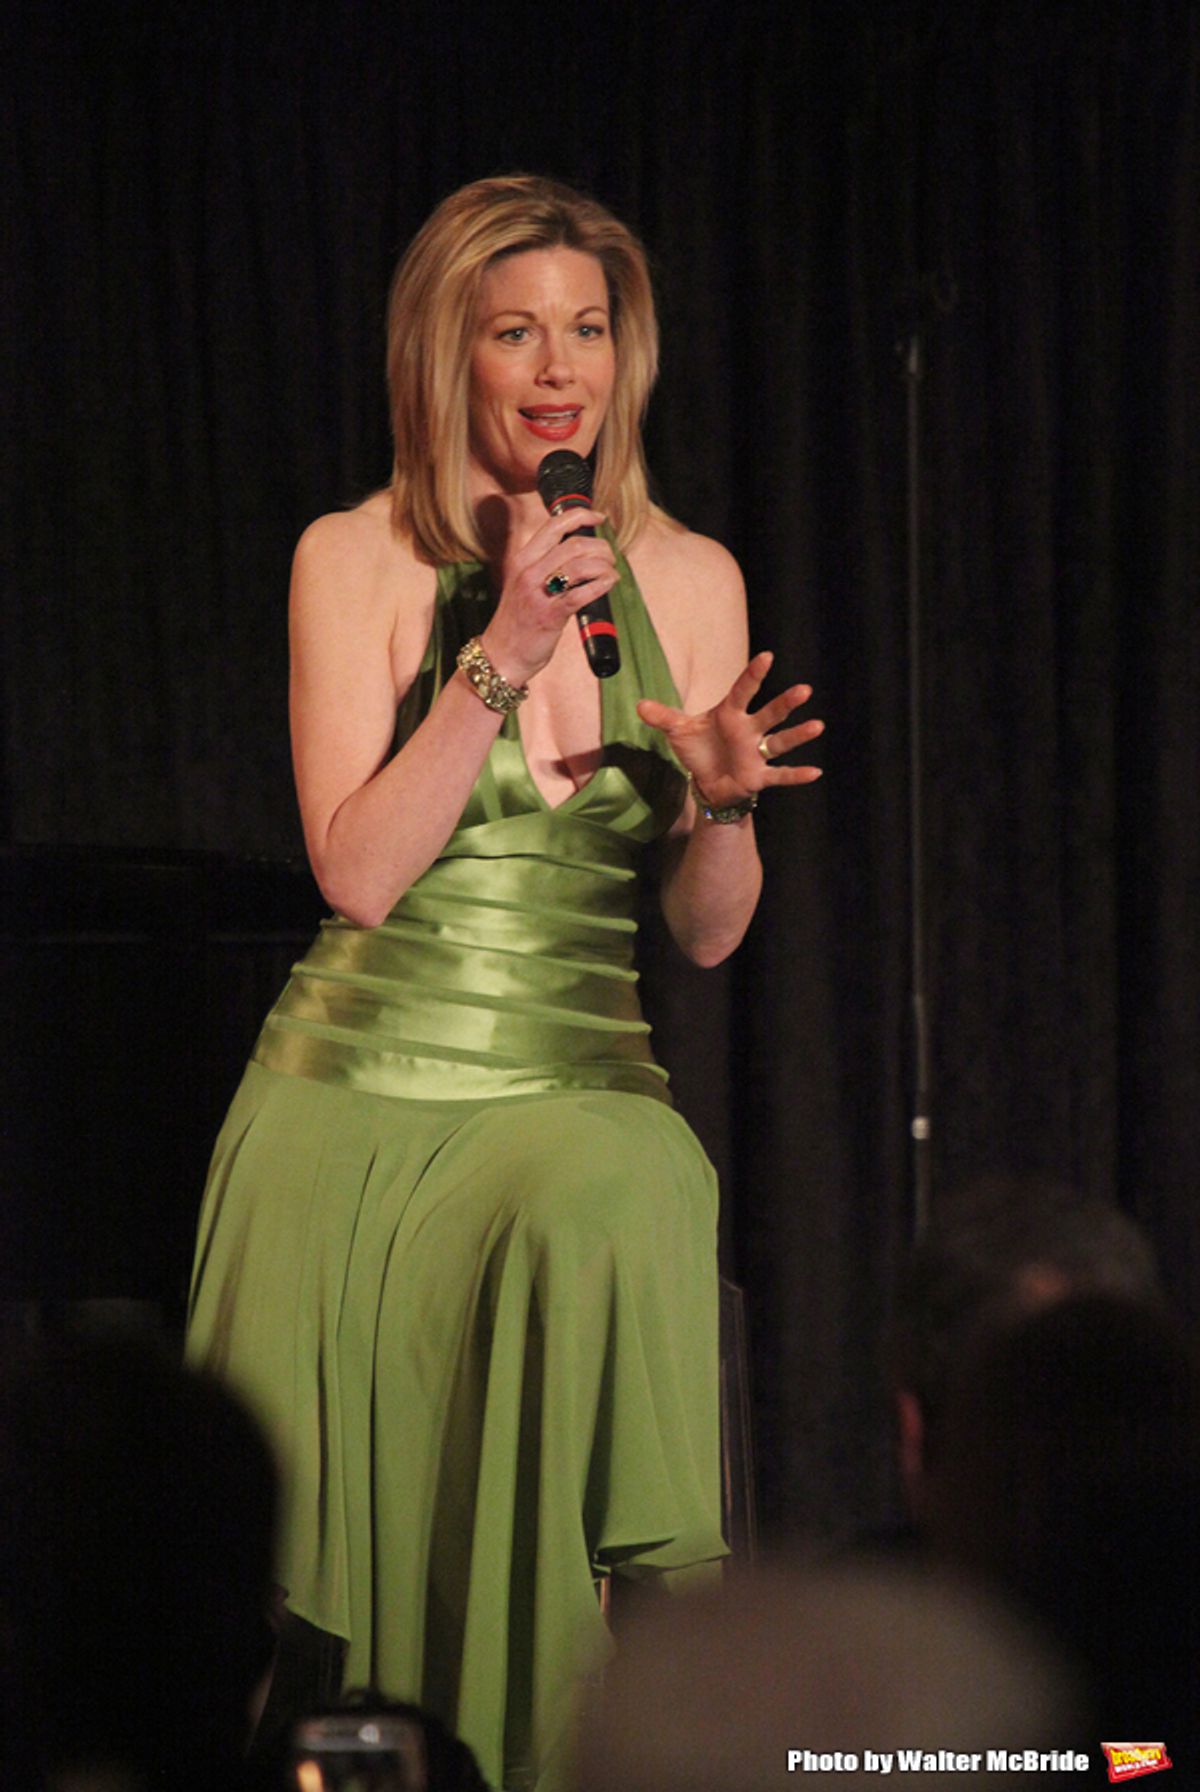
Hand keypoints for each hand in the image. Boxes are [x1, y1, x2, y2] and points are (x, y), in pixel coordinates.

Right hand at [480, 507, 616, 686]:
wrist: (501, 656)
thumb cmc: (517, 621)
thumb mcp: (524, 584)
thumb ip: (544, 565)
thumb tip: (579, 551)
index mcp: (522, 560)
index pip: (553, 525)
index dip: (581, 516)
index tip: (598, 517)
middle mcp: (528, 572)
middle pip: (573, 544)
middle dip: (600, 547)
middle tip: (609, 556)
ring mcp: (538, 593)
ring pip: (580, 566)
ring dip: (604, 566)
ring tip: (610, 572)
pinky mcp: (549, 616)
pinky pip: (581, 593)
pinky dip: (601, 585)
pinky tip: (609, 583)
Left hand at [637, 651, 823, 807]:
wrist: (707, 780)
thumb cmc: (699, 749)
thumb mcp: (678, 731)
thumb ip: (662, 717)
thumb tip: (639, 705)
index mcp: (730, 714)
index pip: (743, 691)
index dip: (753, 675)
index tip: (767, 656)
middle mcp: (749, 731)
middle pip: (769, 714)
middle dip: (786, 704)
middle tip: (804, 690)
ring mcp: (757, 753)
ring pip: (780, 742)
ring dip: (798, 735)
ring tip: (817, 726)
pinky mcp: (759, 777)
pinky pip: (780, 775)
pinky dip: (796, 775)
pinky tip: (816, 773)